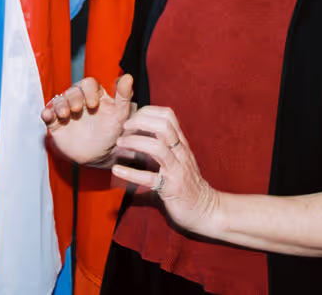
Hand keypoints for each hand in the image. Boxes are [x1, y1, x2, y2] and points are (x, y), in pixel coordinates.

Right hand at [42, 74, 133, 165]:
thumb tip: (128, 77)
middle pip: (72, 91)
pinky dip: (46, 113)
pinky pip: (48, 114)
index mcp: (94, 95)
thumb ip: (124, 96)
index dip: (89, 91)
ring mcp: (66, 111)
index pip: (88, 84)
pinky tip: (47, 115)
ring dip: (60, 105)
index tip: (93, 105)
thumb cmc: (111, 132)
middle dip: (73, 98)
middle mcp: (79, 100)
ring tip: (64, 114)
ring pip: (59, 100)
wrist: (98, 156)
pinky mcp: (56, 123)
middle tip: (77, 109)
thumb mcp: (120, 115)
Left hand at [111, 105, 219, 234]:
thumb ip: (160, 147)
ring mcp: (177, 170)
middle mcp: (180, 153)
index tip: (131, 117)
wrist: (205, 209)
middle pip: (163, 127)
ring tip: (119, 144)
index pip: (168, 116)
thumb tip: (134, 137)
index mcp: (180, 144)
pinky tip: (117, 170)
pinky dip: (131, 173)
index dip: (148, 112)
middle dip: (141, 122)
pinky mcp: (171, 188)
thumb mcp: (176, 160)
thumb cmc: (186, 183)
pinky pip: (150, 178)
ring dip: (135, 142)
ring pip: (158, 148)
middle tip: (124, 127)